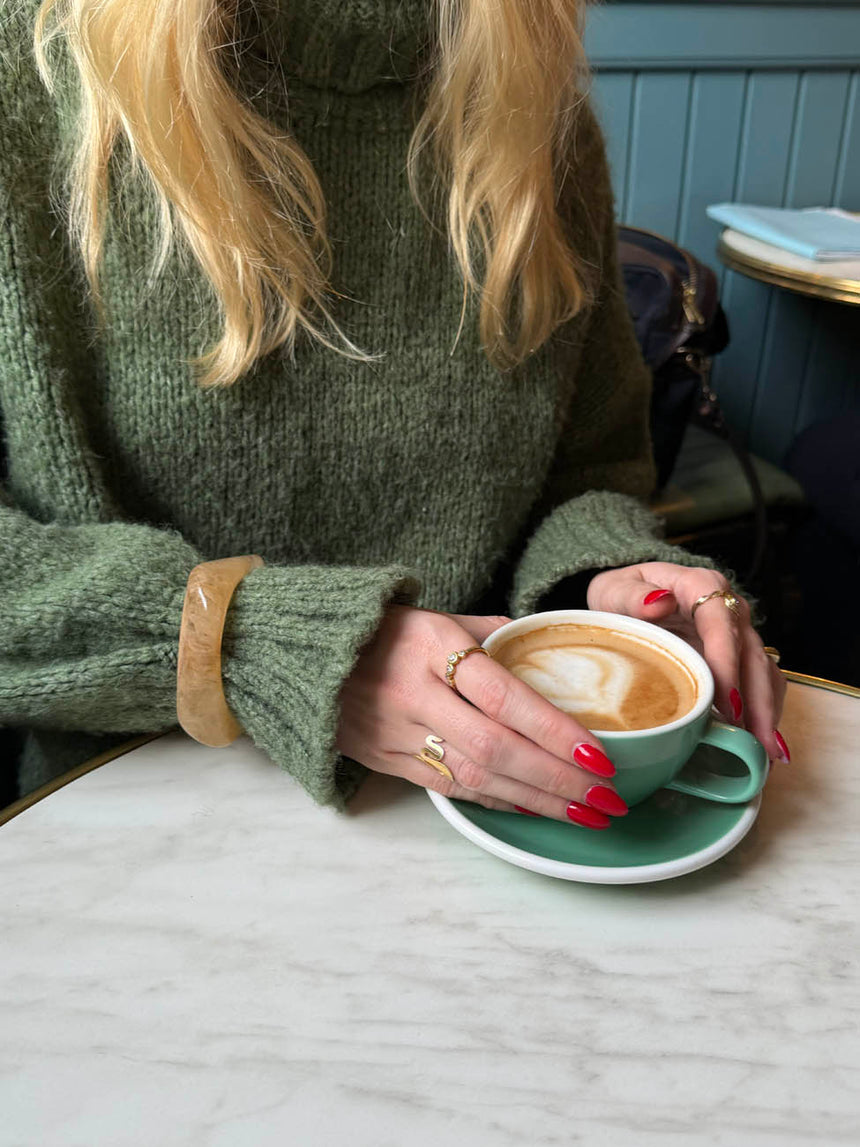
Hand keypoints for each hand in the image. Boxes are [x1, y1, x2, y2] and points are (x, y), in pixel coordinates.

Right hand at [336, 606, 629, 827]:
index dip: (555, 730)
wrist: (301, 651)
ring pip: (475, 776)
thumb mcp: (439, 615)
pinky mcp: (385, 761)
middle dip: (558, 778)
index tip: (600, 754)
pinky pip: (450, 788)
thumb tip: (551, 655)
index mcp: (431, 646)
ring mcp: (395, 733)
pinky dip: (498, 800)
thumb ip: (495, 637)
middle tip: (607, 797)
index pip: (504, 696)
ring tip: (586, 812)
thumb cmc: (383, 628)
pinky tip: (535, 808)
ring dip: (537, 799)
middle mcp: (414, 694)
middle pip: (496, 747)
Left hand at [587, 562, 788, 762]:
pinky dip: (762, 715)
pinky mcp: (737, 659)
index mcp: (700, 586)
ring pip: (763, 673)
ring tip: (765, 753)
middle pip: (752, 654)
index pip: (721, 623)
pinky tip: (759, 745)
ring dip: (766, 713)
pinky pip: (759, 685)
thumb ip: (631, 595)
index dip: (728, 663)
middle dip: (757, 701)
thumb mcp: (614, 591)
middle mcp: (728, 610)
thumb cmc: (621, 596)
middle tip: (758, 742)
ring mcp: (736, 635)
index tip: (728, 702)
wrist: (627, 601)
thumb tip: (659, 602)